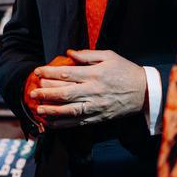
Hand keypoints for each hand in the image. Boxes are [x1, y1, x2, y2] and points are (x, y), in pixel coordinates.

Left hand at [29, 49, 146, 128]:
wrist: (144, 92)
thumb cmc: (125, 70)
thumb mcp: (109, 56)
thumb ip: (88, 55)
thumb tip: (69, 52)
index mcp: (95, 74)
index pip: (67, 73)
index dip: (49, 72)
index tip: (37, 71)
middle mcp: (93, 91)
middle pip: (65, 93)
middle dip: (46, 92)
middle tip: (32, 91)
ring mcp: (95, 107)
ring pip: (69, 110)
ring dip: (51, 110)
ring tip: (38, 108)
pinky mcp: (98, 118)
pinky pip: (77, 123)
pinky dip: (63, 124)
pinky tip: (51, 123)